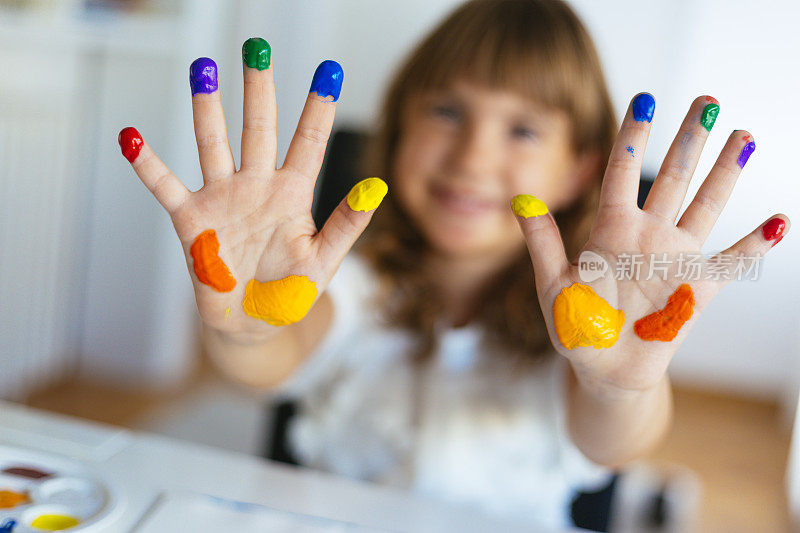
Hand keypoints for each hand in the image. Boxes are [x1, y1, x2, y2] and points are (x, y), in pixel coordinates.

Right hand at [120, 41, 384, 337]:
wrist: (252, 326)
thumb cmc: (291, 294)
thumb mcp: (323, 262)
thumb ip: (346, 225)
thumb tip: (377, 187)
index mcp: (294, 195)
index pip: (309, 143)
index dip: (319, 108)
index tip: (330, 69)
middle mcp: (258, 187)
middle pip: (259, 129)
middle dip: (259, 90)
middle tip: (257, 48)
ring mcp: (223, 200)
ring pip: (213, 144)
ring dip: (207, 109)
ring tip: (204, 69)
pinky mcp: (192, 221)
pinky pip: (166, 187)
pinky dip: (149, 164)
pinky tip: (131, 136)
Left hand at [514, 94, 788, 396]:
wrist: (604, 370)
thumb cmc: (575, 327)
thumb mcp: (553, 284)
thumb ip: (543, 243)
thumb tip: (520, 200)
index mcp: (610, 230)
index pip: (622, 173)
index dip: (633, 137)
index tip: (645, 100)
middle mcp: (647, 235)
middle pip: (671, 178)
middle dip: (689, 141)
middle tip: (707, 102)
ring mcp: (675, 258)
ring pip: (705, 206)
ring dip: (725, 173)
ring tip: (744, 136)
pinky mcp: (697, 289)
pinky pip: (732, 263)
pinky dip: (754, 245)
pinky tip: (778, 221)